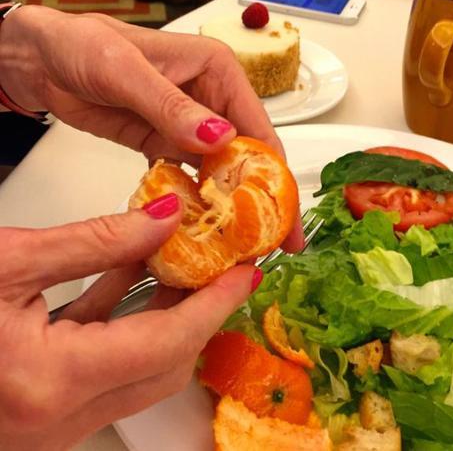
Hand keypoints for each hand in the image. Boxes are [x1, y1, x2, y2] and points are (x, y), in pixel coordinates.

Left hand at [0, 5, 302, 251]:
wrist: (43, 60)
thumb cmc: (81, 46)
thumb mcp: (125, 71)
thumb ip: (171, 106)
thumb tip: (220, 140)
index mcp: (216, 73)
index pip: (258, 130)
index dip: (276, 176)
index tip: (285, 217)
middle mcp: (210, 101)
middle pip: (246, 159)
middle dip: (259, 201)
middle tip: (268, 245)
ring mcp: (188, 126)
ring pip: (218, 173)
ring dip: (228, 208)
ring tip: (240, 246)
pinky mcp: (165, 144)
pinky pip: (187, 177)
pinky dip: (193, 202)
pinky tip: (199, 228)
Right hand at [0, 198, 258, 449]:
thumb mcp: (10, 260)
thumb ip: (95, 240)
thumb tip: (161, 219)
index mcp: (49, 383)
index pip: (168, 342)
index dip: (215, 304)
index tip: (243, 274)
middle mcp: (56, 415)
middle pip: (164, 362)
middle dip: (199, 312)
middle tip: (220, 269)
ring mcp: (51, 418)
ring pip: (139, 365)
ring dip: (165, 314)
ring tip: (185, 266)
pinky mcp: (44, 403)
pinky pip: (105, 360)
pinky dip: (126, 318)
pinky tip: (133, 277)